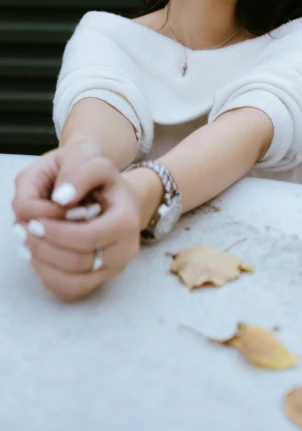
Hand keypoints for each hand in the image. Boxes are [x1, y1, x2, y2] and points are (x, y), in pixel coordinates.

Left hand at [12, 143, 141, 301]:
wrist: (118, 199)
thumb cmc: (104, 181)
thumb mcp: (96, 162)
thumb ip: (80, 173)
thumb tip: (60, 198)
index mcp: (127, 222)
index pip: (88, 238)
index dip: (57, 232)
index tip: (35, 220)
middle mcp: (125, 251)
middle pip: (77, 262)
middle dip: (45, 247)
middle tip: (25, 229)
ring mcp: (113, 269)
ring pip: (72, 282)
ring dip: (42, 263)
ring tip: (27, 242)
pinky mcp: (100, 280)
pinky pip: (70, 290)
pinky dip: (48, 276)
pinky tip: (38, 255)